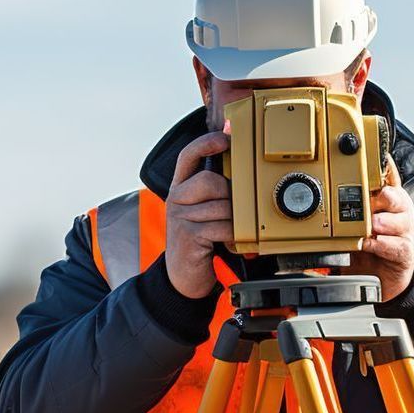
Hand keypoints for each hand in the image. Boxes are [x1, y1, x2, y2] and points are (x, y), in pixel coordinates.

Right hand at [165, 131, 232, 298]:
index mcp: (180, 187)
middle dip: (230, 195)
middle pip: (210, 181)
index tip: (227, 135)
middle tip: (235, 210)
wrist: (182, 277)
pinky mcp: (188, 236)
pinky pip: (222, 227)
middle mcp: (176, 198)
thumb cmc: (199, 240)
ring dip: (235, 221)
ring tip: (233, 231)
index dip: (207, 142)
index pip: (188, 155)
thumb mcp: (202, 210)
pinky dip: (233, 236)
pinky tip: (231, 243)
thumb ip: (214, 190)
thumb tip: (237, 167)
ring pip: (221, 206)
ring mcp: (180, 217)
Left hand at [347, 158, 413, 300]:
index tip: (377, 160)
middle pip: (397, 196)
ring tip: (372, 224)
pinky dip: (383, 244)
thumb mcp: (355, 223)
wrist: (381, 277)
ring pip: (401, 219)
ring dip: (384, 221)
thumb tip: (326, 188)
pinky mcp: (405, 252)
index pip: (389, 177)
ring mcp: (404, 232)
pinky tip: (371, 244)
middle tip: (369, 201)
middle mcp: (398, 213)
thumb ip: (347, 206)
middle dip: (384, 196)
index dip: (384, 167)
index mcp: (387, 200)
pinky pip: (398, 245)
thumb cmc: (368, 245)